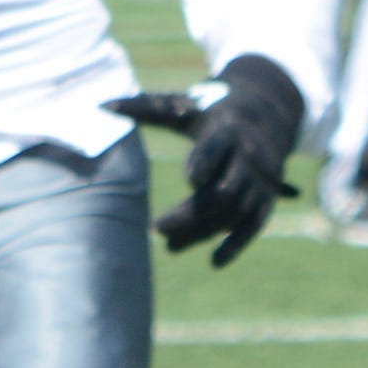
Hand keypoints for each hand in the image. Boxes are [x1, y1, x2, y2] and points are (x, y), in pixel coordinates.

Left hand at [107, 54, 304, 266]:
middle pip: (223, 190)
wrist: (265, 118)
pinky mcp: (266, 199)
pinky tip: (215, 262)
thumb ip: (144, 108)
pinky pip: (254, 225)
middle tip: (157, 228)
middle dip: (191, 212)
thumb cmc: (209, 112)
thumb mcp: (182, 105)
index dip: (208, 159)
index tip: (191, 177)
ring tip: (170, 246)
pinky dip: (237, 244)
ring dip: (203, 232)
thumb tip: (101, 105)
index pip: (219, 146)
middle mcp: (248, 156)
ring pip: (233, 212)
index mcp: (226, 130)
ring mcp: (260, 180)